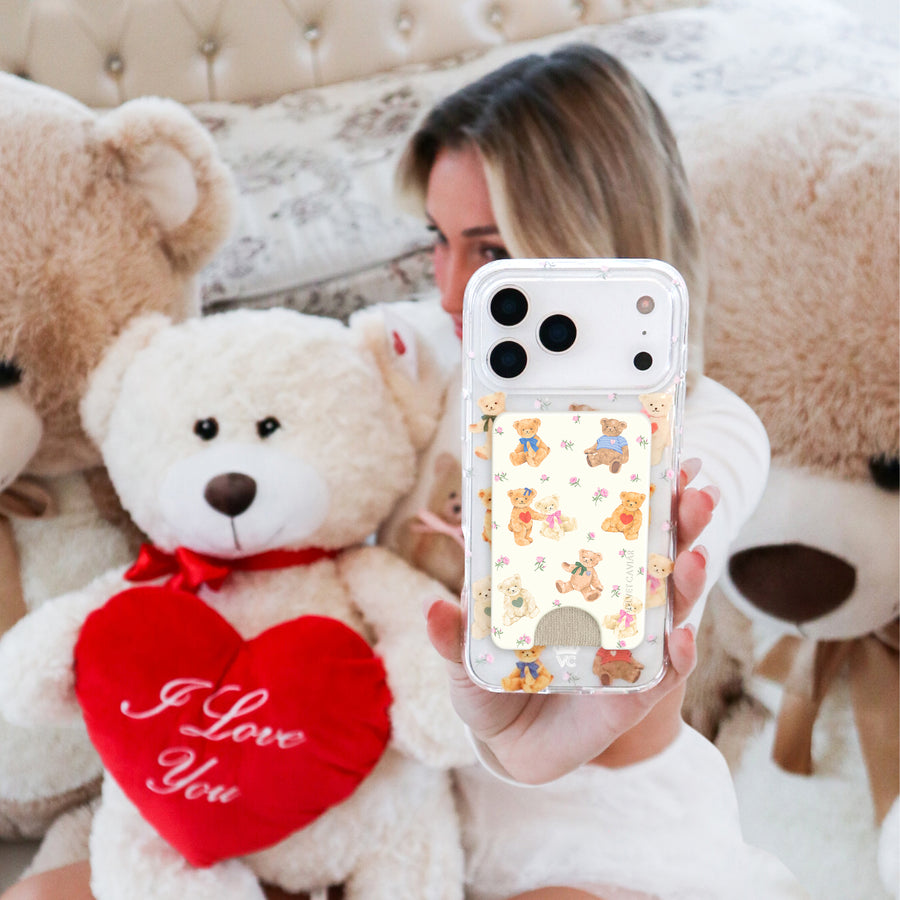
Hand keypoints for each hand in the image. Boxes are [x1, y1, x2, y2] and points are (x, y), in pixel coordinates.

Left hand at [424, 458, 716, 783]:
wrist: (508, 743)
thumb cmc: (491, 680)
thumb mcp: (467, 655)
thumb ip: (454, 634)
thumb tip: (433, 609)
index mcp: (576, 577)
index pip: (615, 527)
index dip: (640, 493)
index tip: (658, 456)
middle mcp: (612, 603)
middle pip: (658, 554)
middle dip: (682, 521)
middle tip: (693, 491)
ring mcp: (629, 644)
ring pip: (671, 605)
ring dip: (688, 578)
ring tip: (693, 556)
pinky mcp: (635, 690)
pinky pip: (666, 671)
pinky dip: (677, 654)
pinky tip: (678, 637)